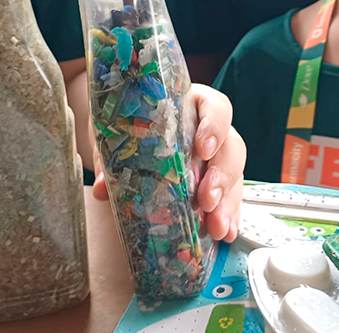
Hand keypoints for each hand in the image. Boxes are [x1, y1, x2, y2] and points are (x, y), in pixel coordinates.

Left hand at [92, 84, 246, 241]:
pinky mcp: (218, 184)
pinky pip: (230, 199)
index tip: (203, 149)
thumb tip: (103, 187)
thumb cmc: (130, 125)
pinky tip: (224, 232)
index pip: (216, 108)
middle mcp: (212, 131)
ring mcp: (218, 158)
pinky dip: (228, 216)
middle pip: (232, 147)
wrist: (126, 136)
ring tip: (216, 227)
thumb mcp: (118, 133)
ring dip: (228, 203)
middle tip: (207, 201)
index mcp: (193, 106)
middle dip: (222, 176)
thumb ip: (112, 155)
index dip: (214, 127)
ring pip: (235, 176)